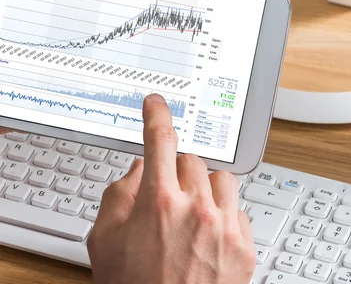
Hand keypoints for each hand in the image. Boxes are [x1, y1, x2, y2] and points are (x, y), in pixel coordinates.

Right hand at [88, 94, 254, 283]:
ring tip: (190, 211)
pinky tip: (207, 233)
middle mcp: (196, 209)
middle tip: (164, 191)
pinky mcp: (245, 248)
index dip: (156, 114)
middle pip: (191, 159)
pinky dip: (223, 213)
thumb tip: (138, 169)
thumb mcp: (105, 240)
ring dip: (204, 187)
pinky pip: (239, 210)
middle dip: (175, 168)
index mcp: (158, 202)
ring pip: (221, 179)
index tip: (157, 103)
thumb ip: (118, 194)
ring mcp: (225, 228)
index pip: (159, 139)